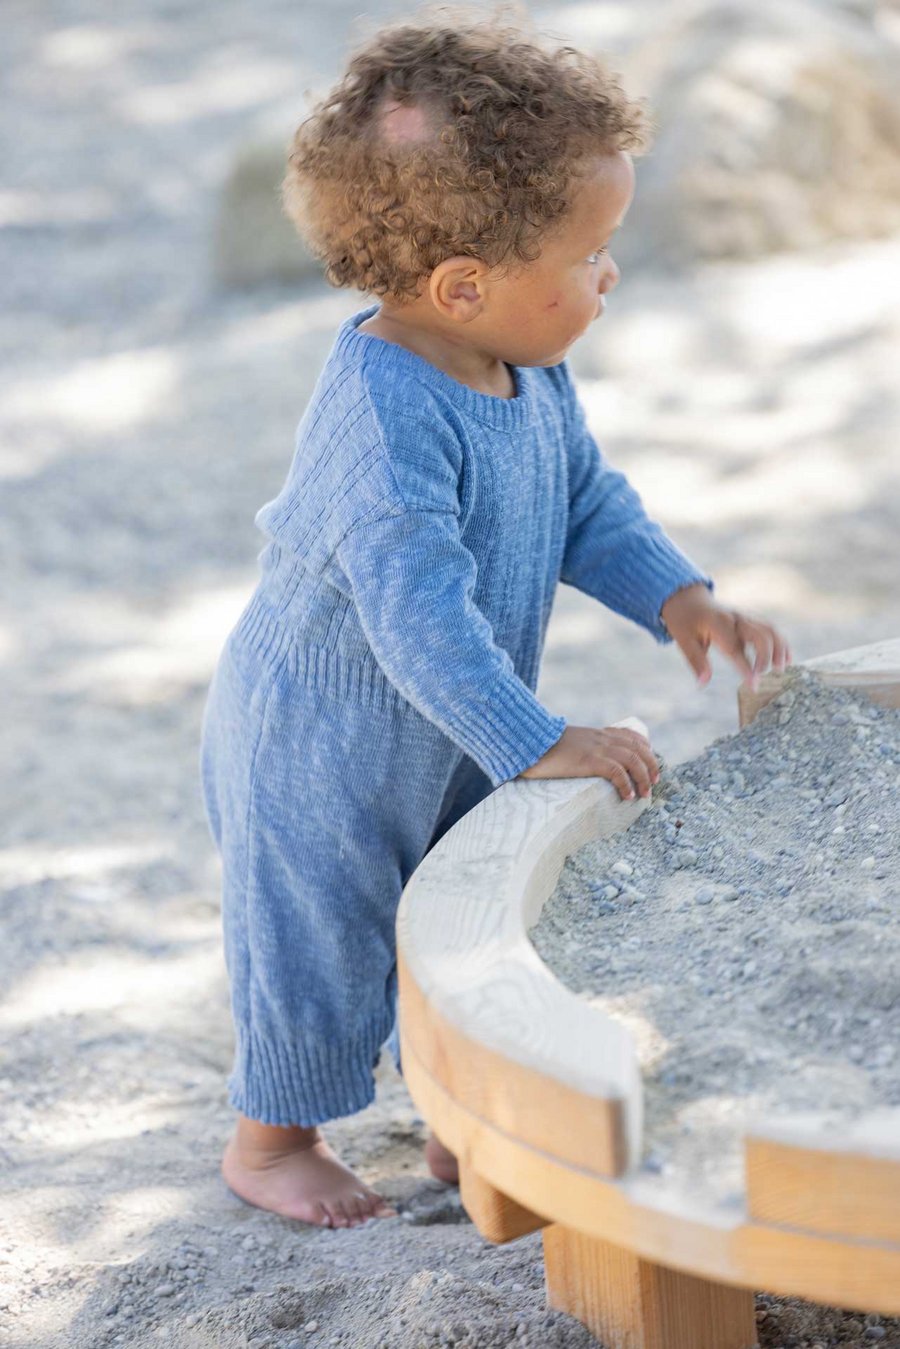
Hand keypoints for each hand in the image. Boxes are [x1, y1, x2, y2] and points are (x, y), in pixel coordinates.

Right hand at [518, 725, 658, 799]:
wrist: (527, 742)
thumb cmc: (542, 748)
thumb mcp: (567, 744)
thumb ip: (579, 749)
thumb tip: (580, 764)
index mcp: (598, 734)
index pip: (632, 736)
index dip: (646, 750)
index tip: (650, 766)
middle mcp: (602, 738)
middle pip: (639, 749)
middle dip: (651, 767)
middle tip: (653, 784)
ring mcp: (596, 748)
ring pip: (633, 760)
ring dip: (643, 779)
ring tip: (643, 795)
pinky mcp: (589, 760)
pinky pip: (617, 772)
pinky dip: (626, 785)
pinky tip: (627, 796)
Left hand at [660, 584, 790, 690]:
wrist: (687, 598)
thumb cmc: (684, 621)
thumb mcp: (683, 641)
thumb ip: (696, 662)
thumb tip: (703, 684)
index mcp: (717, 624)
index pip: (735, 648)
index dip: (746, 666)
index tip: (754, 684)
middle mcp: (734, 618)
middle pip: (759, 635)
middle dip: (766, 657)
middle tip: (766, 676)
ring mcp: (744, 616)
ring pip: (769, 629)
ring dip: (779, 648)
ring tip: (782, 668)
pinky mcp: (749, 618)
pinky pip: (769, 628)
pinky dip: (780, 642)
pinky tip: (786, 658)